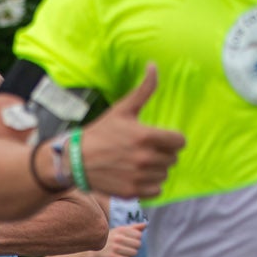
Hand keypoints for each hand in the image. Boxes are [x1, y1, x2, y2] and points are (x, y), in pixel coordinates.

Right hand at [75, 64, 184, 198]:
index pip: (180, 142)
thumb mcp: (123, 109)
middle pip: (173, 159)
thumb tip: (154, 65)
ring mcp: (139, 177)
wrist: (76, 160)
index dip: (172, 139)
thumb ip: (144, 90)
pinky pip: (157, 190)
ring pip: (165, 174)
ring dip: (157, 169)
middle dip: (163, 154)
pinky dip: (150, 184)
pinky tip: (138, 176)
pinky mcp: (132, 191)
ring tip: (140, 163)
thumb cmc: (101, 133)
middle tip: (145, 150)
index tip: (160, 139)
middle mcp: (145, 158)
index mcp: (147, 136)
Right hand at [96, 221, 143, 256]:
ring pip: (134, 253)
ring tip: (125, 253)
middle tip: (129, 248)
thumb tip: (145, 225)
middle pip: (138, 245)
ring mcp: (114, 248)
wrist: (94, 248)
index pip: (139, 235)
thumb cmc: (111, 238)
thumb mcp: (120, 230)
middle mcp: (118, 238)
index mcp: (121, 230)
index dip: (138, 239)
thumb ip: (133, 227)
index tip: (133, 240)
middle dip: (135, 247)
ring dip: (131, 254)